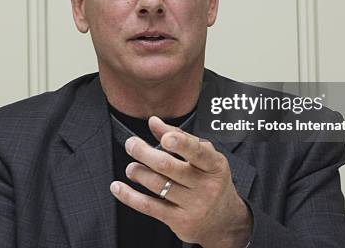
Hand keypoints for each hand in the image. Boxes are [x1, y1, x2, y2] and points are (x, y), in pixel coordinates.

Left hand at [109, 116, 252, 247]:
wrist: (225, 221)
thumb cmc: (211, 181)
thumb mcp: (205, 158)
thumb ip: (181, 138)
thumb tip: (154, 122)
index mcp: (214, 164)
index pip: (197, 152)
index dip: (180, 143)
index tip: (164, 137)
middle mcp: (205, 185)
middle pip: (168, 166)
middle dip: (143, 152)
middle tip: (132, 144)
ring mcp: (193, 204)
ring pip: (156, 184)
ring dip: (137, 172)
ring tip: (132, 167)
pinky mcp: (179, 220)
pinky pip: (149, 206)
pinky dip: (129, 196)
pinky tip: (119, 187)